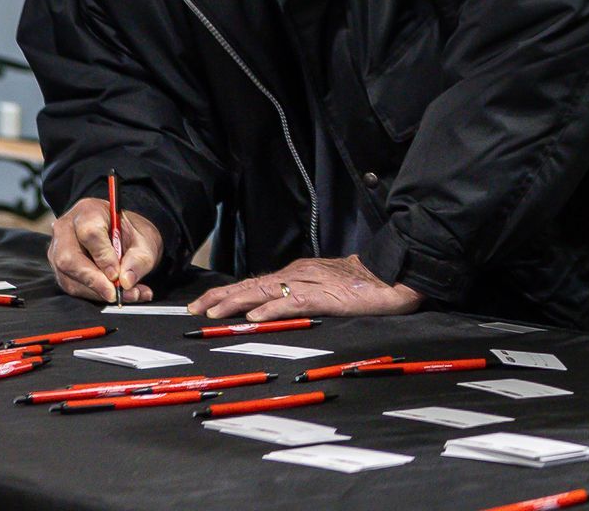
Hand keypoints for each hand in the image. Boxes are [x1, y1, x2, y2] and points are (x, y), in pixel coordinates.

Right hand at [48, 198, 160, 303]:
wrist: (122, 237)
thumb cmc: (131, 234)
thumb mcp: (145, 242)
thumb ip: (138, 260)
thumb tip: (125, 281)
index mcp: (89, 211)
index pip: (89, 233)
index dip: (103, 256)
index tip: (116, 274)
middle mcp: (67, 229)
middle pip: (69, 258)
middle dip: (93, 280)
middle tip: (115, 293)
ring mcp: (58, 249)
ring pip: (69, 276)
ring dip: (97, 292)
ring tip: (126, 295)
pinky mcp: (58, 269)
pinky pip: (72, 286)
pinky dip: (95, 295)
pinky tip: (115, 295)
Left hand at [189, 255, 423, 319]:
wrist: (394, 274)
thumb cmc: (364, 283)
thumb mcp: (327, 287)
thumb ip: (303, 294)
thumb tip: (276, 306)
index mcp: (299, 272)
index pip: (256, 283)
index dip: (228, 292)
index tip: (203, 303)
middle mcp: (299, 273)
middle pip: (253, 285)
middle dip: (221, 297)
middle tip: (194, 309)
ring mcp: (311, 283)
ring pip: (265, 291)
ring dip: (236, 302)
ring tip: (212, 313)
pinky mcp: (325, 295)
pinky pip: (292, 302)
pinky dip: (271, 308)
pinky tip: (255, 316)